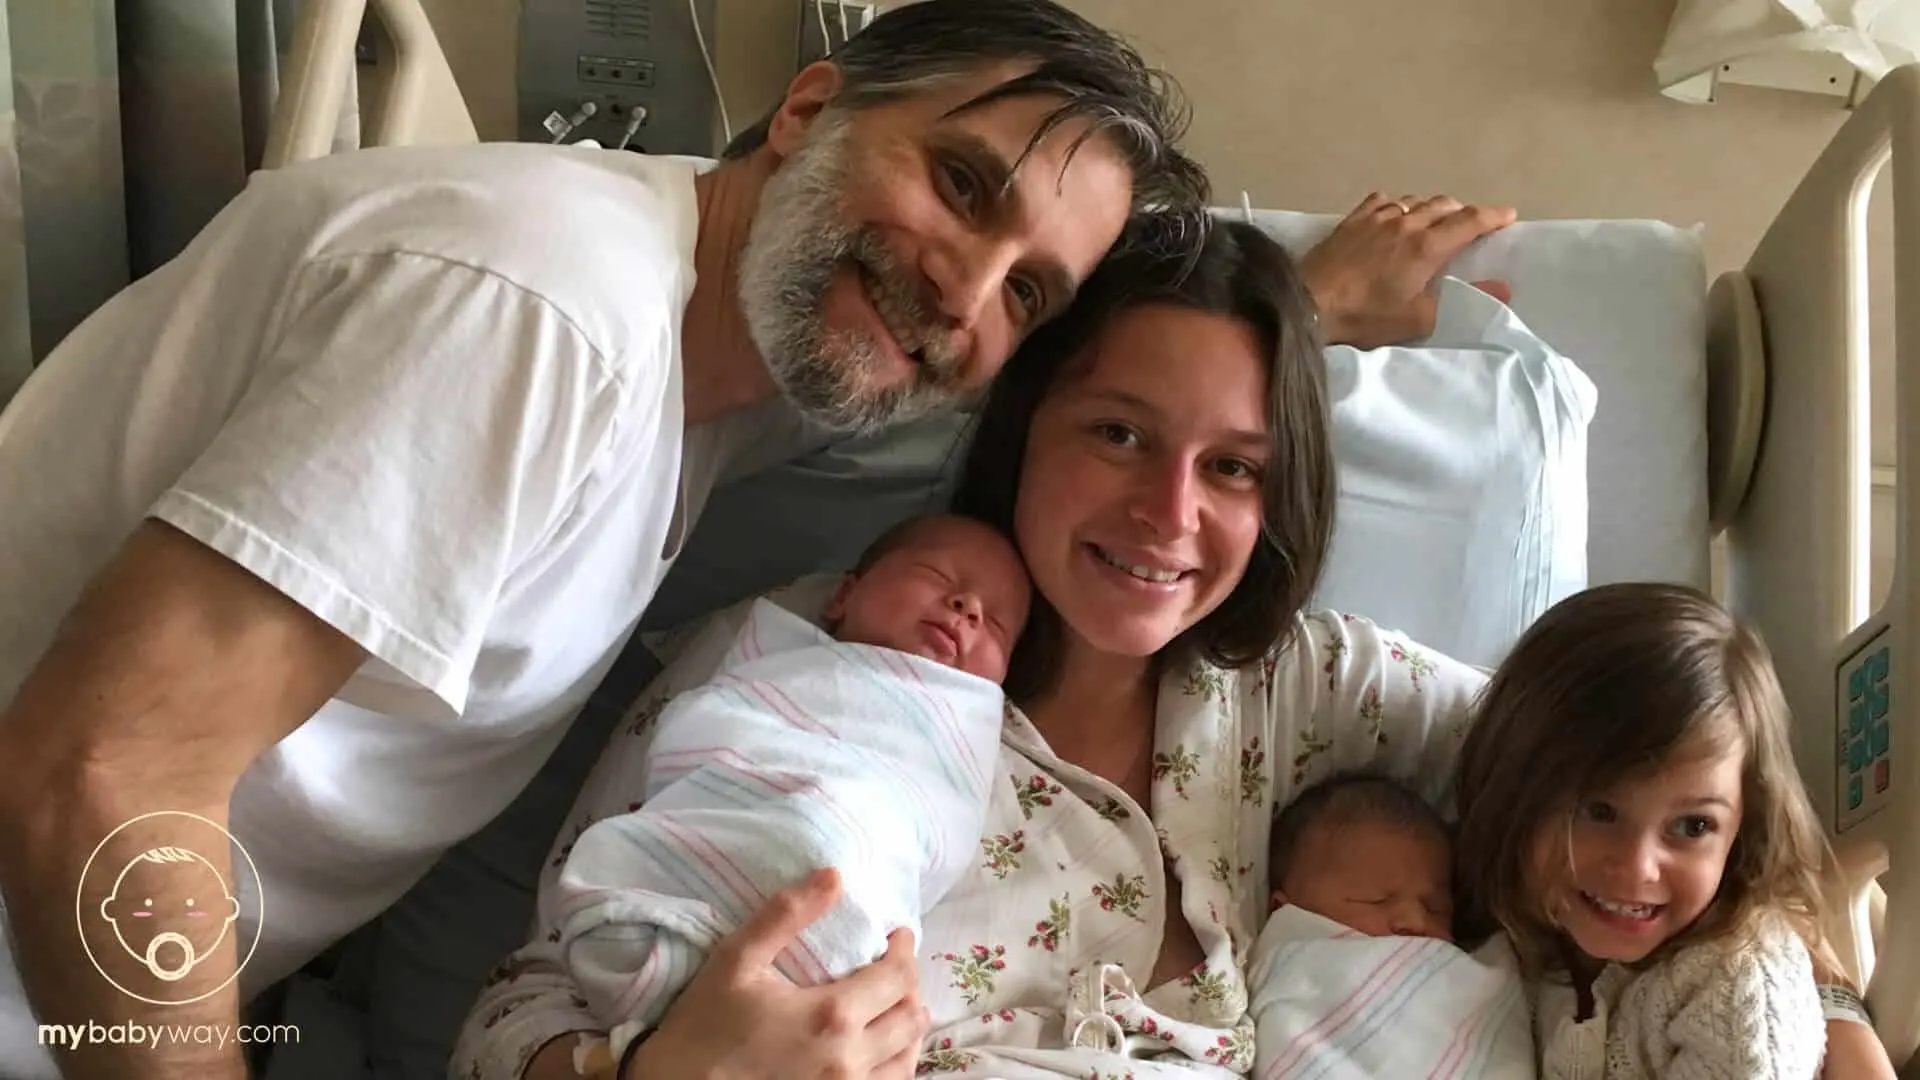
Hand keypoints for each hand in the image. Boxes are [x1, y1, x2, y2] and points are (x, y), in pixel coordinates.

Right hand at [627, 868, 928, 1079]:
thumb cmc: (703, 1027)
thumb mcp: (735, 960)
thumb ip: (785, 915)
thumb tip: (833, 876)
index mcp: (831, 1016)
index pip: (898, 977)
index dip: (904, 950)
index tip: (897, 935)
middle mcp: (849, 1059)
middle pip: (911, 1016)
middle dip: (909, 983)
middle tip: (893, 964)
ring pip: (907, 1057)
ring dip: (908, 1025)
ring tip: (893, 1003)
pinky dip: (896, 1061)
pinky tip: (881, 1047)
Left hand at [1297, 193, 1516, 348]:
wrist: (1309, 303)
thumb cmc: (1366, 316)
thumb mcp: (1419, 318)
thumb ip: (1461, 299)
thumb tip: (1504, 287)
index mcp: (1427, 246)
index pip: (1469, 221)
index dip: (1492, 216)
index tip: (1508, 215)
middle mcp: (1406, 223)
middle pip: (1444, 205)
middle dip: (1463, 211)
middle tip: (1471, 223)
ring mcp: (1376, 218)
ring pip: (1414, 200)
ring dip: (1431, 206)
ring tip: (1436, 218)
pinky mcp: (1351, 220)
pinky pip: (1381, 201)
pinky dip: (1397, 205)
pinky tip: (1394, 213)